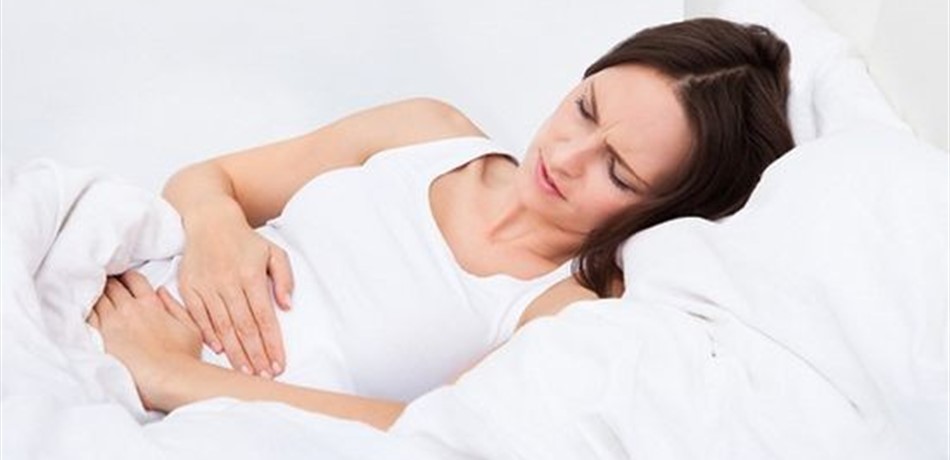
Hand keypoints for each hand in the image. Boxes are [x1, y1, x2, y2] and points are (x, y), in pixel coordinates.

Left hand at [87, 271, 201, 410]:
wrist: (168, 378)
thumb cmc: (183, 357)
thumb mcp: (190, 327)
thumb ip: (175, 306)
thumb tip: (161, 292)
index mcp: (151, 304)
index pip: (134, 279)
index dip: (127, 277)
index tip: (123, 280)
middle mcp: (130, 309)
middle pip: (112, 286)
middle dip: (109, 284)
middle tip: (105, 286)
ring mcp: (113, 322)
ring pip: (97, 298)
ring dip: (95, 295)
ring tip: (91, 296)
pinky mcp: (100, 338)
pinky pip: (87, 316)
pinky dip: (84, 310)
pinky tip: (83, 311)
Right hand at [177, 223, 291, 378]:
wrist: (209, 221)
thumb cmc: (246, 240)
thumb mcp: (274, 252)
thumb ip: (284, 278)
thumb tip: (287, 305)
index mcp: (251, 275)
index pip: (264, 317)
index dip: (272, 343)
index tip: (279, 363)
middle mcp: (228, 283)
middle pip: (244, 326)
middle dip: (255, 355)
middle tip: (263, 376)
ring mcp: (206, 286)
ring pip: (222, 326)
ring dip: (234, 352)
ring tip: (245, 372)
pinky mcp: (189, 288)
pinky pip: (199, 317)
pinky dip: (209, 336)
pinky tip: (220, 352)